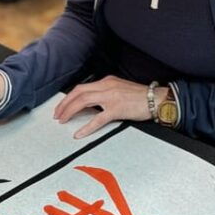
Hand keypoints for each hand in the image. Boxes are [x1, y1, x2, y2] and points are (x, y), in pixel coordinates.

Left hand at [53, 75, 167, 138]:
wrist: (157, 99)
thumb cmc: (141, 97)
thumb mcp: (120, 89)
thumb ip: (106, 93)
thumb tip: (91, 104)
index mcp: (107, 81)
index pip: (82, 87)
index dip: (69, 97)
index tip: (62, 106)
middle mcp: (107, 86)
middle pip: (78, 93)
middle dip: (64, 104)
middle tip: (57, 115)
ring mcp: (111, 97)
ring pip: (83, 102)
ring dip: (70, 111)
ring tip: (63, 120)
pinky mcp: (117, 109)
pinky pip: (98, 119)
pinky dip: (86, 127)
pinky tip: (79, 133)